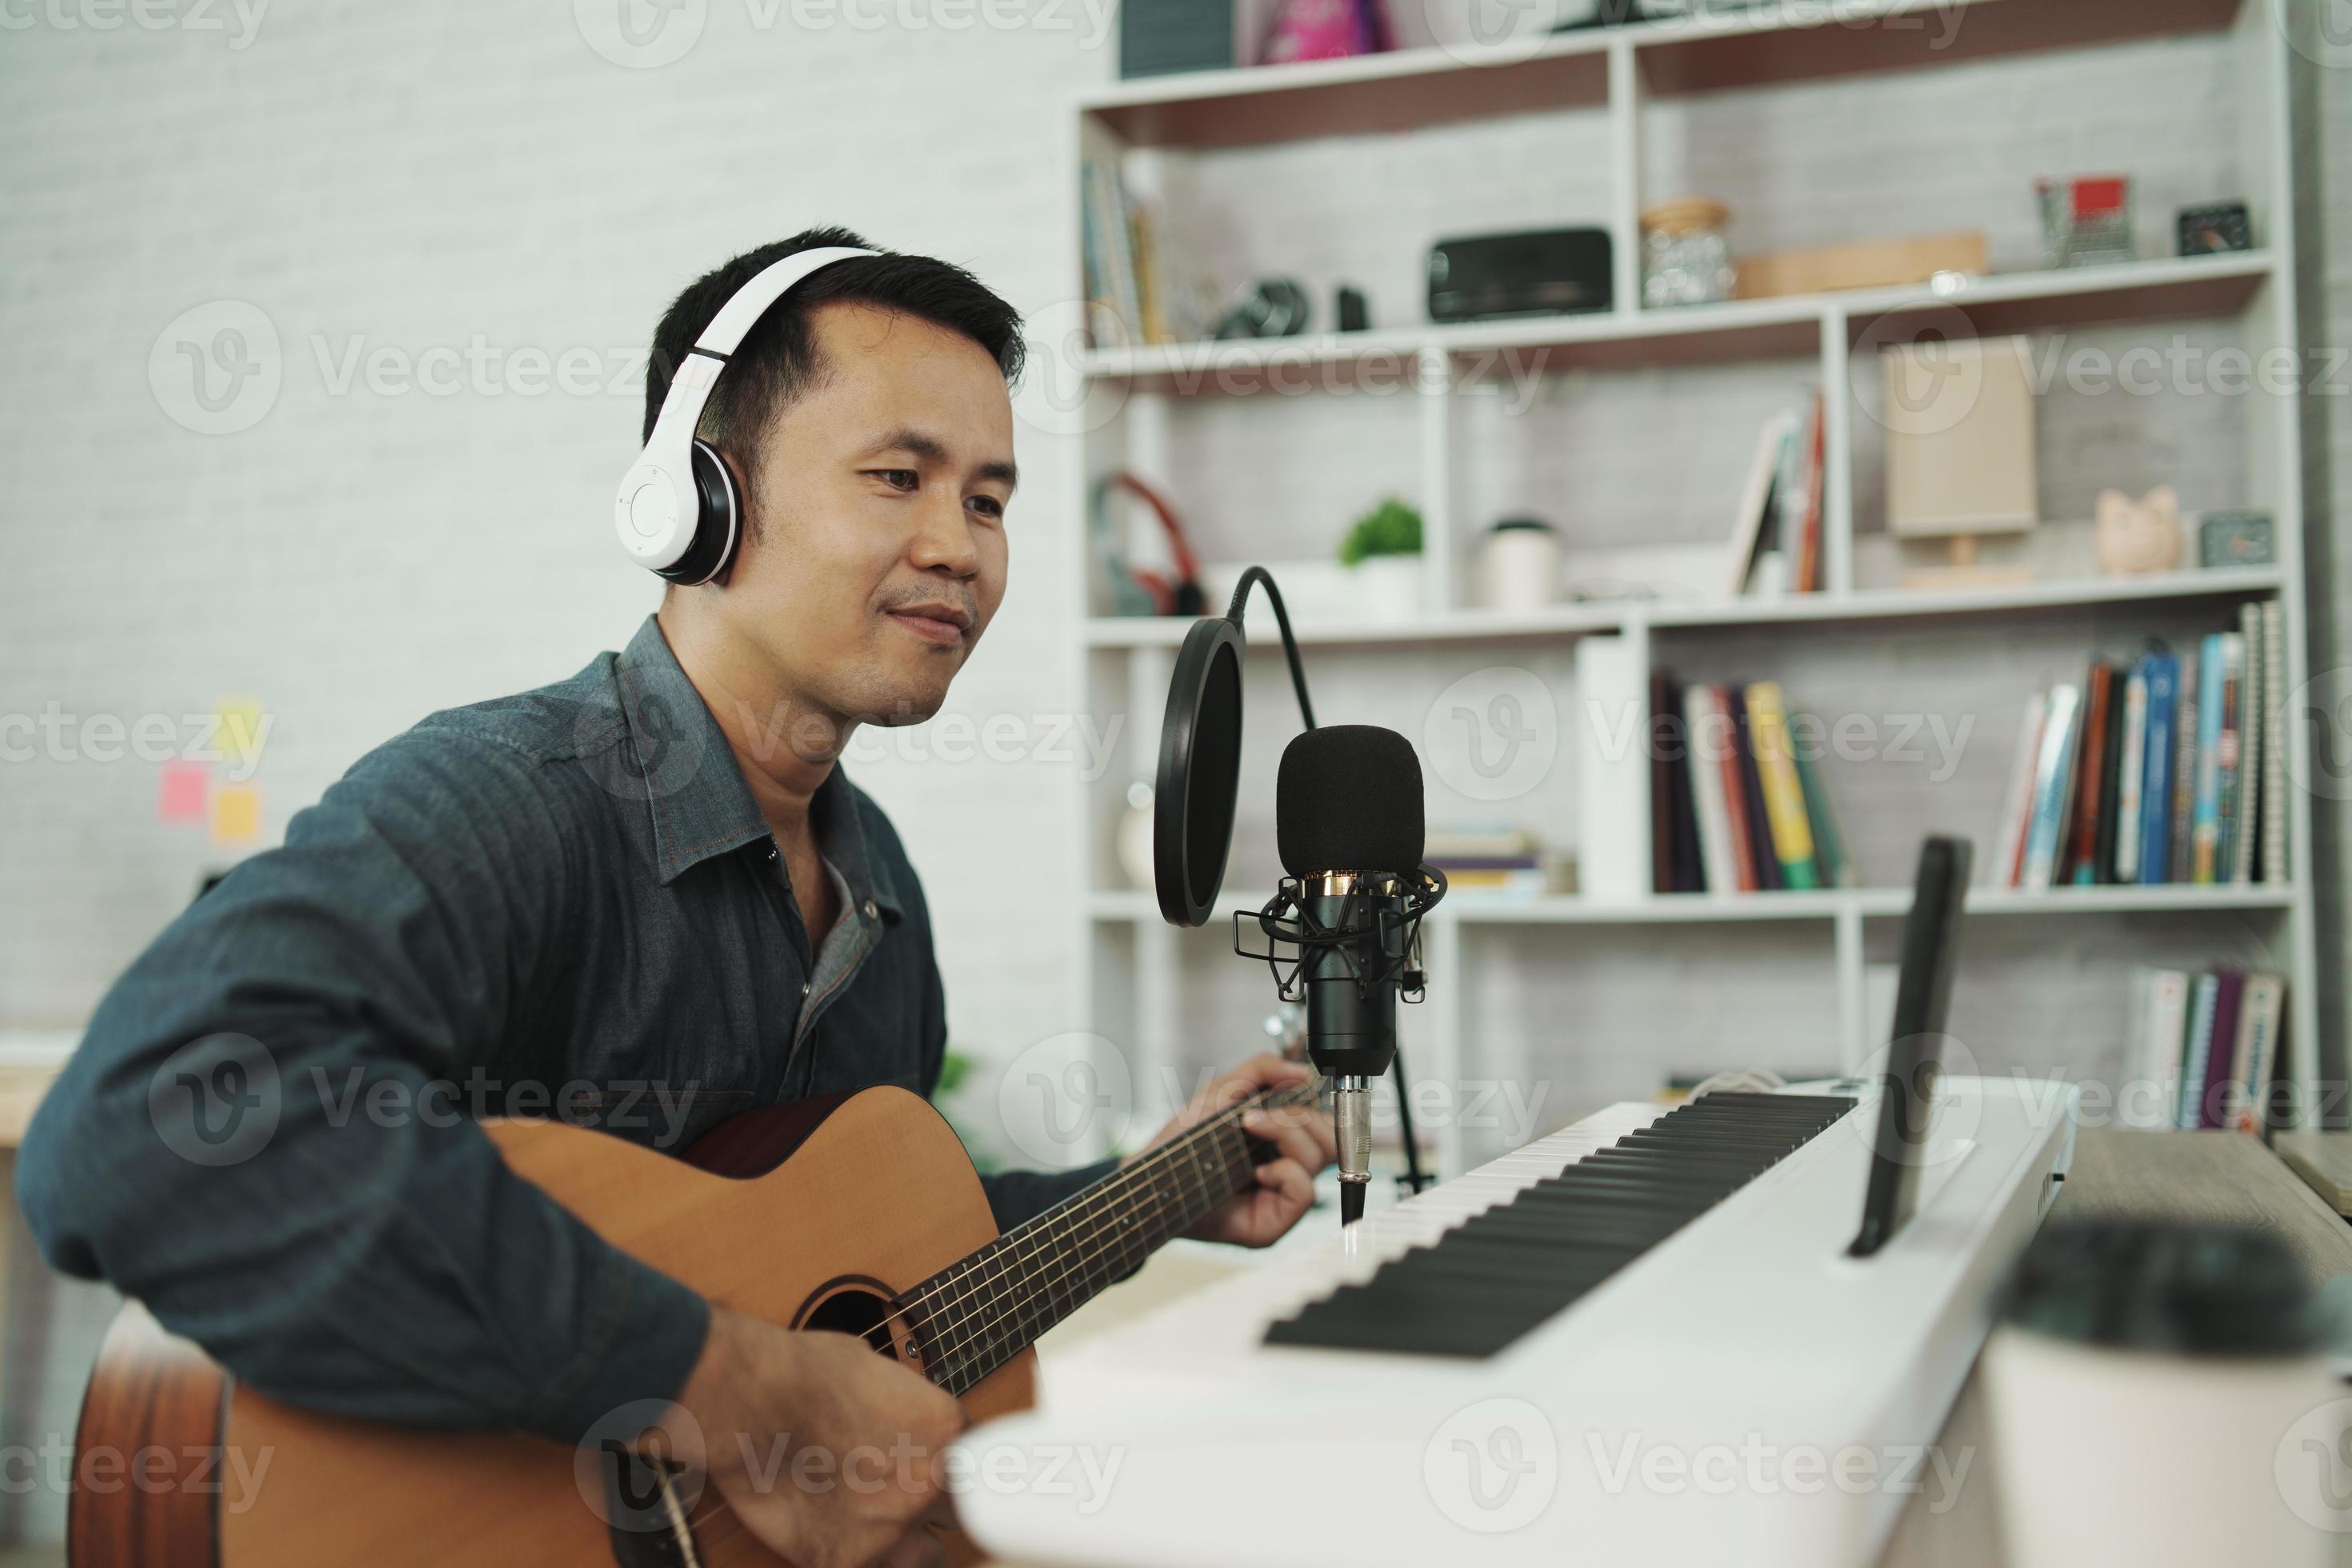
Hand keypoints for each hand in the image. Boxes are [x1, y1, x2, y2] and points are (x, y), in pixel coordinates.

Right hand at [643, 1306, 965, 1567]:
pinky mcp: (845, 1560)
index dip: (954, 1462)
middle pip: (962, 1511)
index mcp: (946, 1431)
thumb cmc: (804, 1372)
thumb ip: (906, 1405)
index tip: (939, 1465)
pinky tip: (841, 1538)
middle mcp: (928, 1484)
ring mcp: (890, 1528)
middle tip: (911, 1494)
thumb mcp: (878, 1369)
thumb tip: (904, 1414)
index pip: (977, 1460)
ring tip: (884, 1526)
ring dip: (912, 1543)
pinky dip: (857, 1557)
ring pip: (929, 1556)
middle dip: (940, 1503)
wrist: (750, 1403)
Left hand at [1126, 1054, 1335, 1246]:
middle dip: (1301, 1118)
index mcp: (1280, 1138)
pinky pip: (1304, 1192)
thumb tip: (1304, 1072)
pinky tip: (1258, 1173)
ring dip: (1287, 1135)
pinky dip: (1285, 1174)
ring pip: (1319, 1159)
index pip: (1324, 1121)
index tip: (1287, 1090)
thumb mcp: (1222, 1093)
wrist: (1153, 1177)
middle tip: (1259, 1116)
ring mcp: (1281, 1195)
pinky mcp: (1272, 1223)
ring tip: (1251, 1130)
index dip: (1315, 1104)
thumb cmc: (1184, 1140)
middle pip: (1330, 1139)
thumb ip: (1261, 1070)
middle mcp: (1286, 1166)